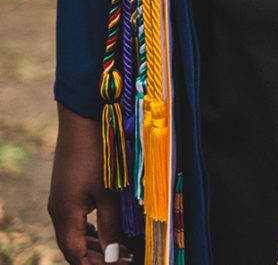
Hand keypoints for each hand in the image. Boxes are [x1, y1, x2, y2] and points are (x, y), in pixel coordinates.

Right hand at [48, 104, 130, 263]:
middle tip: (125, 260)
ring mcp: (61, 199)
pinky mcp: (67, 190)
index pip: (75, 254)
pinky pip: (75, 220)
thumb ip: (111, 225)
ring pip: (74, 234)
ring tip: (121, 250)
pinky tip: (107, 231)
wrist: (82, 121)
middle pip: (73, 246)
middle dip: (97, 258)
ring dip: (95, 244)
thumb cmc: (98, 156)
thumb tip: (115, 256)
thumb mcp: (108, 193)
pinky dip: (91, 230)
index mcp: (65, 215)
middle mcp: (58, 210)